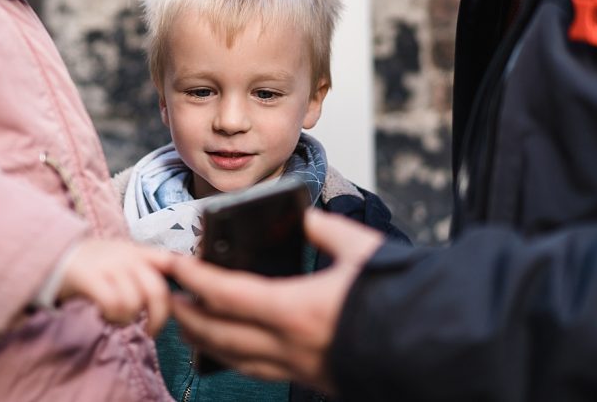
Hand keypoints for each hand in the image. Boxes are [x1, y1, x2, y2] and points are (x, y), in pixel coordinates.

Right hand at [58, 239, 174, 334]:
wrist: (55, 254)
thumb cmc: (94, 264)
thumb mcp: (123, 258)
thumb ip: (146, 269)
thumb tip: (172, 293)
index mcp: (140, 252)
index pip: (171, 262)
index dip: (186, 281)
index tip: (185, 304)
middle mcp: (128, 256)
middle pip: (157, 291)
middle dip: (158, 318)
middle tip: (151, 331)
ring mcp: (109, 265)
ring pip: (134, 301)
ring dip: (127, 319)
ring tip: (115, 317)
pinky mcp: (90, 277)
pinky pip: (113, 304)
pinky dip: (111, 316)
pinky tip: (104, 315)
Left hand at [169, 208, 383, 392]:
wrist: (430, 348)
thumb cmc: (398, 299)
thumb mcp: (362, 251)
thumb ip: (328, 231)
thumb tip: (305, 218)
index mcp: (296, 309)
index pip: (227, 295)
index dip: (194, 280)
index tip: (171, 266)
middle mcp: (289, 345)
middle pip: (218, 334)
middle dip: (186, 315)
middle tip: (166, 296)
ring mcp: (297, 367)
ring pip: (233, 358)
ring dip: (203, 339)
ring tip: (187, 320)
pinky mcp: (310, 378)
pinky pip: (258, 371)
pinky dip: (234, 356)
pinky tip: (229, 346)